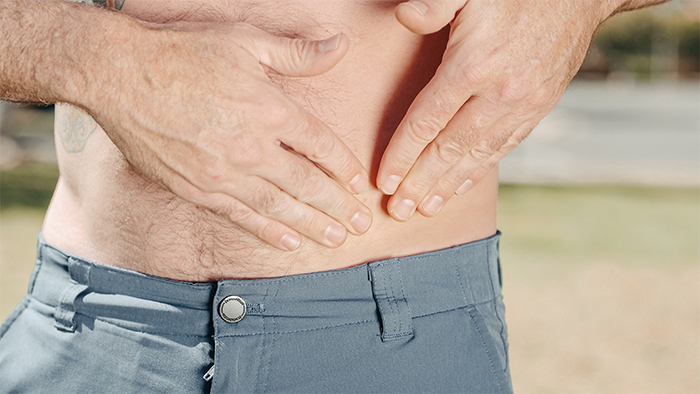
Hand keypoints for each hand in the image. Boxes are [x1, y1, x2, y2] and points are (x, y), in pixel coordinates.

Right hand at [84, 21, 371, 250]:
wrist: (119, 75)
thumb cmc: (183, 54)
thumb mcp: (245, 41)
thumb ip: (297, 53)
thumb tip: (340, 46)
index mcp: (269, 107)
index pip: (321, 145)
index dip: (344, 166)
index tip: (359, 183)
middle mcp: (251, 146)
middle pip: (307, 184)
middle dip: (338, 207)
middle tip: (361, 225)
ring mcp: (223, 172)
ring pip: (279, 207)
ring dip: (311, 226)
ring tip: (336, 240)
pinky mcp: (197, 188)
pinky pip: (241, 216)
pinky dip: (267, 231)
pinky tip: (288, 242)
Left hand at [377, 0, 613, 220]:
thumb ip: (434, 4)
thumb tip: (404, 17)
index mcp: (473, 65)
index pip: (426, 121)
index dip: (402, 155)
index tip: (383, 181)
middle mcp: (499, 93)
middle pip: (449, 149)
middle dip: (420, 183)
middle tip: (399, 211)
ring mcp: (523, 104)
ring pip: (478, 155)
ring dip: (448, 185)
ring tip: (426, 208)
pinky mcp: (540, 106)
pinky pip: (504, 147)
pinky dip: (480, 169)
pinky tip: (462, 184)